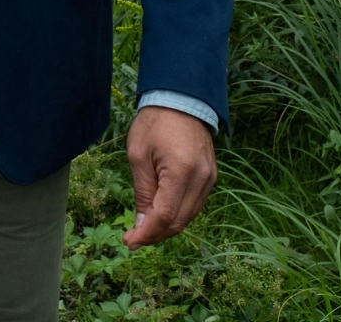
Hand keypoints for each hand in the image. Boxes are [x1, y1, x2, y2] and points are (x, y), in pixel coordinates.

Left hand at [123, 106, 216, 247]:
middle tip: (134, 238)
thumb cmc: (155, 123)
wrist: (181, 99)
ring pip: (189, 216)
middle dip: (156, 234)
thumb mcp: (138, 155)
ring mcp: (210, 178)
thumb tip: (142, 223)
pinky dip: (178, 214)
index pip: (165, 215)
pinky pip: (195, 204)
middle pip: (179, 221)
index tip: (129, 241)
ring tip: (145, 229)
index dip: (147, 233)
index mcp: (182, 171)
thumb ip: (142, 192)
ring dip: (167, 227)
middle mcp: (201, 179)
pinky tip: (161, 214)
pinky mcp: (211, 177)